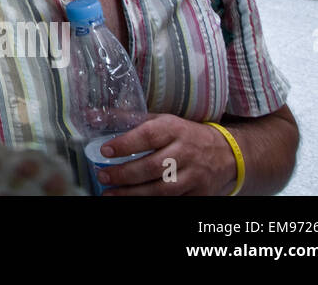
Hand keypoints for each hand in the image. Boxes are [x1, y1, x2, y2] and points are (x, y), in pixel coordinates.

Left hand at [94, 114, 237, 195]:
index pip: (148, 135)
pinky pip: (173, 200)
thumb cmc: (183, 134)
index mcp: (174, 129)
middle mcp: (185, 152)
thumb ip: (126, 118)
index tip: (105, 150)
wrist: (226, 153)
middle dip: (124, 174)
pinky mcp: (199, 193)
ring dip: (133, 193)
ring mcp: (194, 175)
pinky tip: (133, 199)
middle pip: (153, 166)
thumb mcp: (160, 120)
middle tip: (103, 176)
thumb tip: (91, 116)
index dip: (126, 144)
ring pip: (162, 188)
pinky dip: (151, 201)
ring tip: (110, 194)